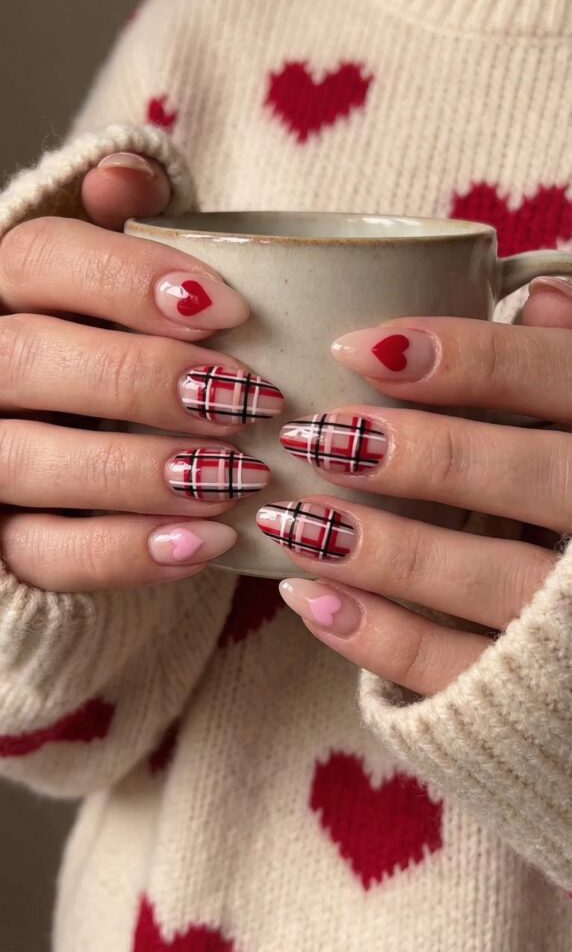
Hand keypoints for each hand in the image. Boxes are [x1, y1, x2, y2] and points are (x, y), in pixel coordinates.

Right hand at [0, 153, 281, 590]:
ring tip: (239, 478)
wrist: (85, 436)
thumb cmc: (125, 344)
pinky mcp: (0, 535)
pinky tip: (208, 545)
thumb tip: (126, 176)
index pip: (37, 258)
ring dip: (140, 473)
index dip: (127, 280)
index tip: (227, 309)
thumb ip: (132, 232)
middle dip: (143, 381)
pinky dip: (127, 554)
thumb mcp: (130, 286)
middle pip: (27, 358)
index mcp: (8, 288)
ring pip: (27, 462)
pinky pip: (42, 555)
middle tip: (248, 400)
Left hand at [258, 281, 571, 694]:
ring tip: (294, 521)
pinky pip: (461, 669)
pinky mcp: (539, 690)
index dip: (463, 356)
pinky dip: (380, 638)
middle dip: (418, 453)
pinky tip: (312, 598)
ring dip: (382, 550)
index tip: (358, 348)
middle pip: (528, 475)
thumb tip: (537, 296)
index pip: (556, 376)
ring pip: (489, 578)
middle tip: (317, 437)